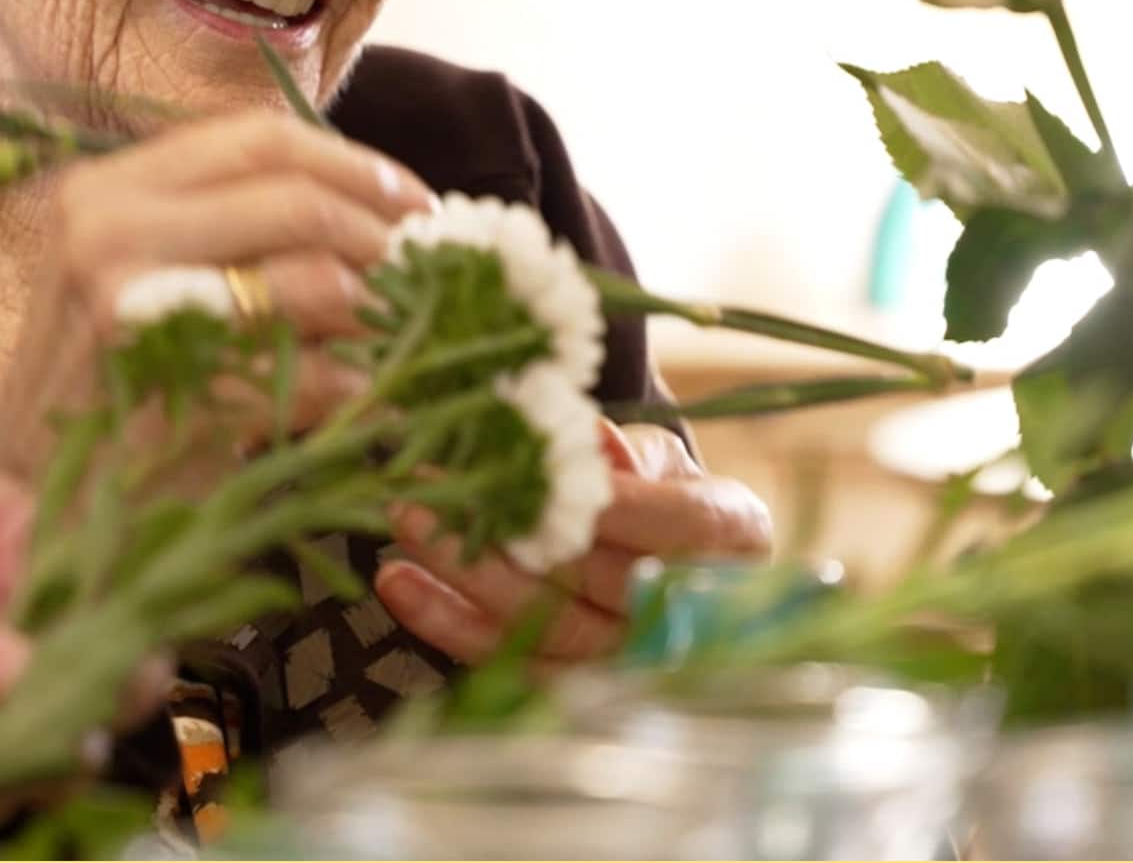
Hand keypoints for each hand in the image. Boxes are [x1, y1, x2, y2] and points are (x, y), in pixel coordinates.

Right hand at [0, 112, 434, 473]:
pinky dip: (360, 386)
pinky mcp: (174, 395)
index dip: (354, 163)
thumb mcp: (136, 272)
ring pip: (315, 277)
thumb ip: (227, 222)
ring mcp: (136, 315)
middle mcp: (108, 235)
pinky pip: (314, 372)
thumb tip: (376, 202)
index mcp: (105, 191)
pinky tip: (367, 400)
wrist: (31, 499)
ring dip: (380, 308)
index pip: (257, 137)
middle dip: (383, 231)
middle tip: (425, 268)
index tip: (413, 200)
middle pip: (296, 196)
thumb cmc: (104, 381)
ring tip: (400, 335)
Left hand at [374, 420, 772, 666]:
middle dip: (513, 529)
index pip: (677, 524)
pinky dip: (449, 624)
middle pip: (600, 579)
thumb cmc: (665, 495)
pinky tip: (400, 582)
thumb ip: (631, 452)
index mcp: (732, 538)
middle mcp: (692, 611)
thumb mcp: (662, 459)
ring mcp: (630, 660)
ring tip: (407, 523)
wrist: (671, 568)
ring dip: (469, 575)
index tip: (547, 474)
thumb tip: (592, 444)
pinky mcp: (574, 689)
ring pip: (549, 626)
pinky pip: (510, 662)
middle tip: (435, 484)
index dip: (615, 504)